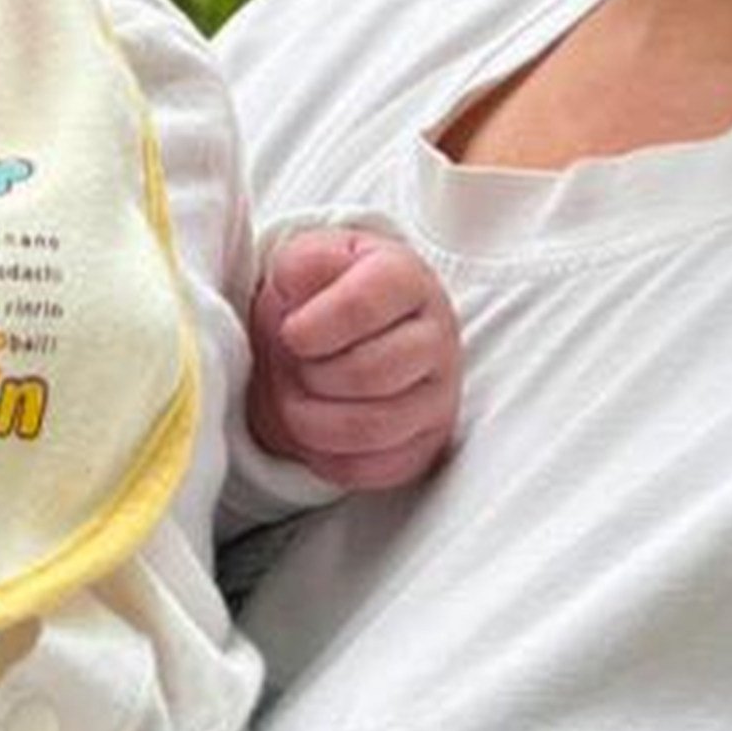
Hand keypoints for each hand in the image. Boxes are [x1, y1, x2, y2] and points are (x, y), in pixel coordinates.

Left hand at [250, 225, 462, 490]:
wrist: (337, 336)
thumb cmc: (323, 296)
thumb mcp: (307, 262)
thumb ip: (301, 263)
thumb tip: (295, 284)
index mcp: (408, 278)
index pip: (362, 304)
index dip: (312, 326)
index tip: (291, 333)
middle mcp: (437, 337)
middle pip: (370, 372)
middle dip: (312, 375)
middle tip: (295, 365)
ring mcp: (440, 395)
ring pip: (372, 427)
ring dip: (312, 419)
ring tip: (296, 398)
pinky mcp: (428, 444)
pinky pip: (375, 468)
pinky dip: (329, 457)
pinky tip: (316, 429)